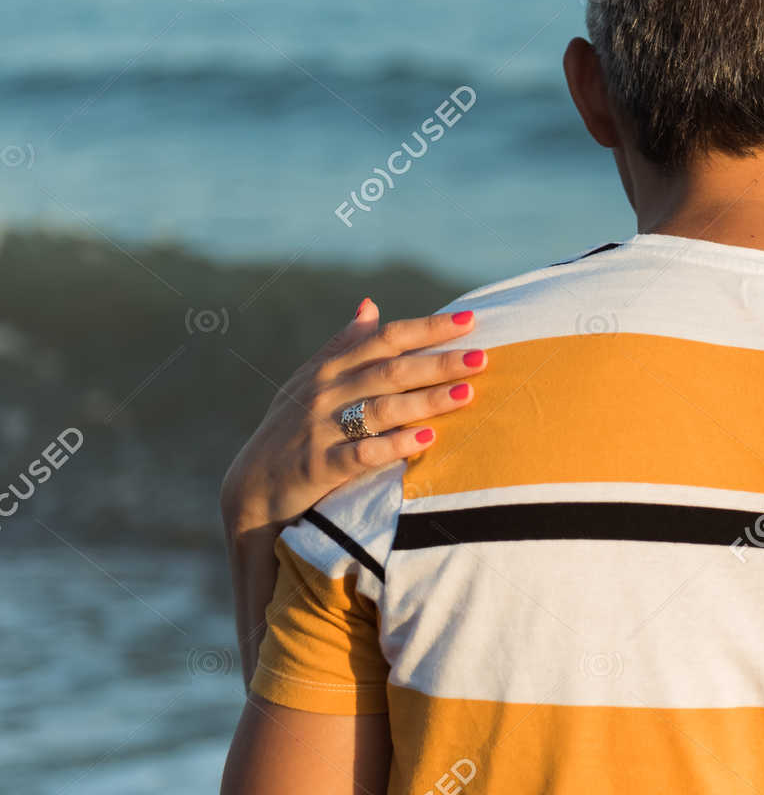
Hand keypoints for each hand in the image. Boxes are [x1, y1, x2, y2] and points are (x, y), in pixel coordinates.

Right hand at [219, 298, 485, 537]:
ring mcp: (320, 429)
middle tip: (482, 357)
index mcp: (331, 369)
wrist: (251, 489)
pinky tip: (425, 439)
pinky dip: (393, 445)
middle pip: (391, 371)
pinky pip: (360, 454)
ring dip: (426, 400)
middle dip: (438, 362)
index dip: (427, 328)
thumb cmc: (292, 428)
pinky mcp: (317, 467)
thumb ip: (344, 345)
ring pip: (381, 409)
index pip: (386, 340)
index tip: (469, 319)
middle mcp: (326, 393)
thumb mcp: (310, 381)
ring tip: (467, 393)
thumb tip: (371, 305)